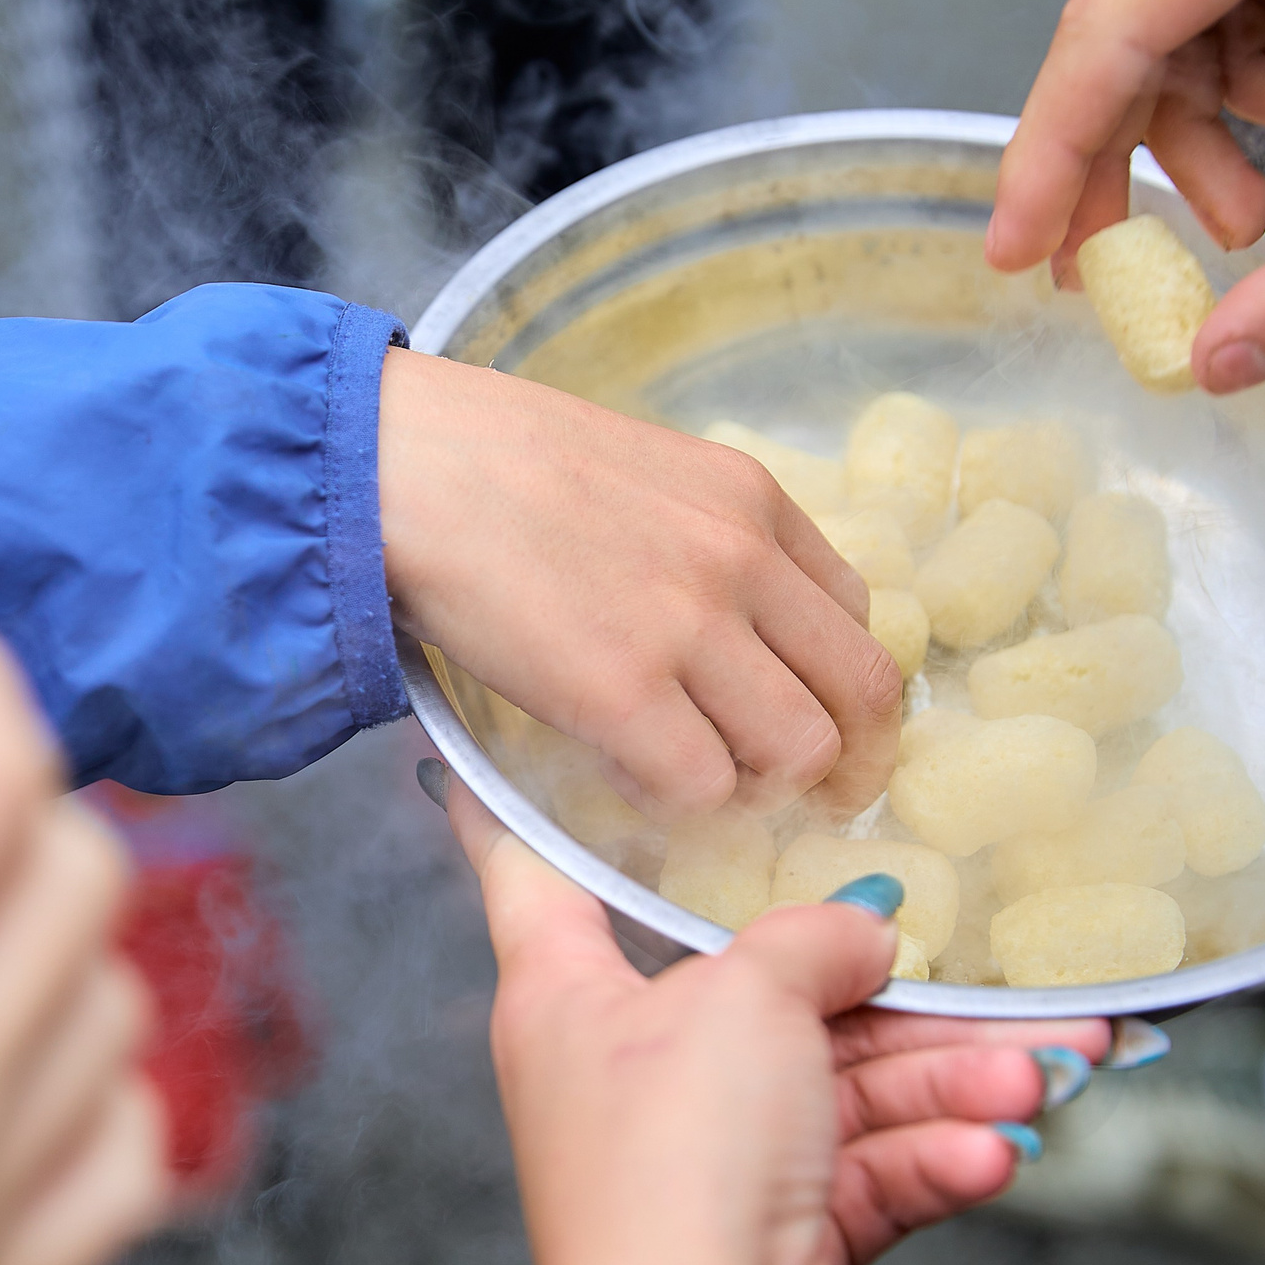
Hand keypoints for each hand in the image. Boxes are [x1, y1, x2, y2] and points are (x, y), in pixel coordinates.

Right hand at [381, 348, 900, 816]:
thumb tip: (712, 617)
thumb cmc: (485, 461)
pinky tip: (624, 777)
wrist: (401, 465)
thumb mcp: (633, 467)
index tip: (813, 719)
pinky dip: (674, 803)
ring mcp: (689, 629)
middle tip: (803, 797)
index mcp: (750, 499)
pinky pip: (701, 787)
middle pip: (862, 691)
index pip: (856, 612)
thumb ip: (695, 532)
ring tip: (695, 782)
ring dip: (757, 786)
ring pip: (799, 750)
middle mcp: (742, 561)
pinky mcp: (622, 694)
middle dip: (847, 761)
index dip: (840, 684)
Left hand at [443, 771, 1108, 1264]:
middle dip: (898, 991)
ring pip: (846, 1086)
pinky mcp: (781, 1234)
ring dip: (955, 1078)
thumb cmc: (673, 1163)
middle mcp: (630, 1070)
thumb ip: (811, 940)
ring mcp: (707, 1156)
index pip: (533, 877)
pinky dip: (937, 1156)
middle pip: (765, 993)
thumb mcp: (743, 997)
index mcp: (566, 997)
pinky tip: (992, 1149)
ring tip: (1053, 1064)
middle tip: (1009, 972)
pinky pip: (872, 1169)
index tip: (492, 750)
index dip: (520, 808)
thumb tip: (865, 933)